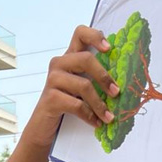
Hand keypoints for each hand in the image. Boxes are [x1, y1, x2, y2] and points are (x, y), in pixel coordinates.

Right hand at [26, 26, 119, 146]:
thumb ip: (93, 79)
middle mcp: (59, 64)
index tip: (109, 49)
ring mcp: (53, 80)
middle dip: (104, 77)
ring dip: (99, 104)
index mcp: (68, 58)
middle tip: (116, 93)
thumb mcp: (80, 88)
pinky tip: (96, 123)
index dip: (95, 36)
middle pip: (86, 59)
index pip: (80, 34)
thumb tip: (118, 83)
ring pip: (84, 85)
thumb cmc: (65, 106)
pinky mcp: (51, 98)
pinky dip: (90, 116)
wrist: (43, 127)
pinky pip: (77, 105)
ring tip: (108, 117)